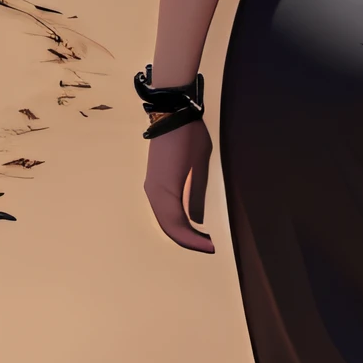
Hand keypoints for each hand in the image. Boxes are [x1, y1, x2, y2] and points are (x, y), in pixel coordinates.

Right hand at [143, 119, 213, 251]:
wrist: (172, 115)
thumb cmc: (189, 139)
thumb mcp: (199, 167)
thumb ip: (196, 195)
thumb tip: (197, 221)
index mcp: (165, 191)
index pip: (177, 226)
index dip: (192, 240)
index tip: (211, 247)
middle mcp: (153, 193)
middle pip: (167, 226)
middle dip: (186, 239)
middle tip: (208, 246)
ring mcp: (152, 187)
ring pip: (163, 218)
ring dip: (180, 231)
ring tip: (200, 237)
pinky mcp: (154, 182)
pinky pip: (163, 208)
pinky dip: (174, 219)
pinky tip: (188, 221)